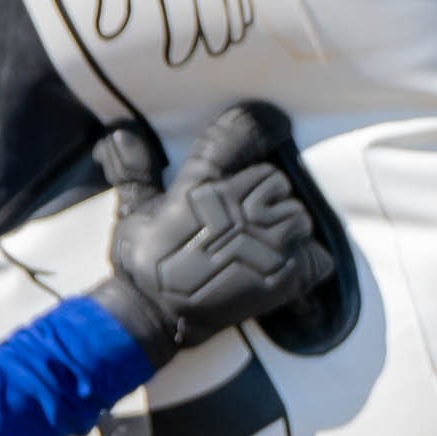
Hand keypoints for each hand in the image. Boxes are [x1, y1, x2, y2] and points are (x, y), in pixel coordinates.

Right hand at [93, 104, 332, 359]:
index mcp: (203, 186)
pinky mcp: (284, 276)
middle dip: (263, 192)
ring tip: (264, 240)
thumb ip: (134, 168)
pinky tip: (288, 263)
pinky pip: (317, 255)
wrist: (155, 317)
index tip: (269, 118)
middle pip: (274, 178)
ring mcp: (267, 242)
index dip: (255, 123)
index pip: (236, 136)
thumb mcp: (133, 210)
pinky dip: (308, 259)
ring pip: (297, 214)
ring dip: (286, 224)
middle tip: (245, 213)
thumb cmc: (141, 266)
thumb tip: (120, 132)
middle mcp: (240, 209)